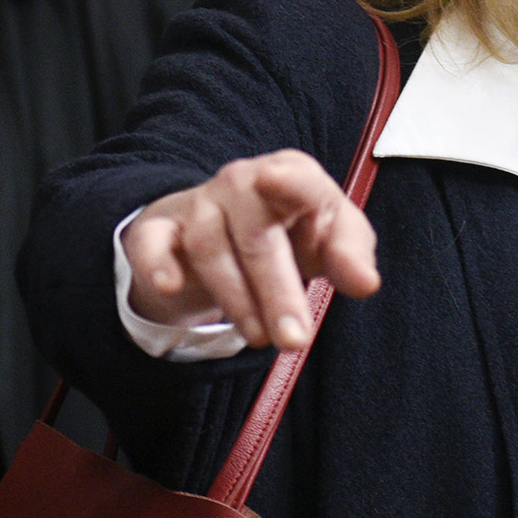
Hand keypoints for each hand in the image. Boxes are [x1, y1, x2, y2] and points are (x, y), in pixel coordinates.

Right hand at [121, 150, 379, 348]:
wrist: (224, 232)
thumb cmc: (288, 233)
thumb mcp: (328, 241)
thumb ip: (350, 256)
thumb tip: (365, 282)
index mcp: (290, 176)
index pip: (296, 177)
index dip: (290, 181)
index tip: (280, 181)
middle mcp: (241, 182)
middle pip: (255, 233)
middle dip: (276, 292)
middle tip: (294, 340)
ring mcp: (198, 204)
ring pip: (210, 247)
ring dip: (236, 298)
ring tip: (259, 338)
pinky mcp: (159, 231)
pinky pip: (152, 242)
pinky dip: (157, 263)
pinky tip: (170, 286)